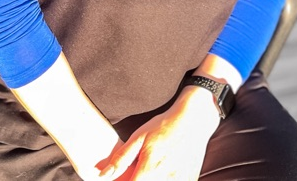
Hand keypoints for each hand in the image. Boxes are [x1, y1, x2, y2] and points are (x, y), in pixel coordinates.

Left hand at [99, 87, 219, 180]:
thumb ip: (121, 158)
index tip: (121, 178)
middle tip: (138, 168)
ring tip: (151, 168)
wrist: (194, 120)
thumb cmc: (165, 126)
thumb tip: (102, 175)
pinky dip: (164, 178)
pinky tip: (164, 169)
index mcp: (150, 170)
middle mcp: (166, 180)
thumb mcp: (139, 136)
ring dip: (149, 179)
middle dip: (136, 179)